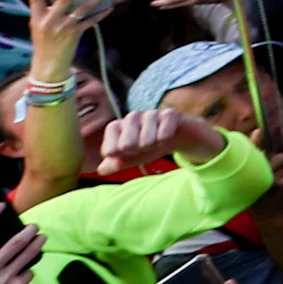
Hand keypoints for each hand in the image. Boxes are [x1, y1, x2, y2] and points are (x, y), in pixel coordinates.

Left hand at [96, 107, 222, 171]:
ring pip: (146, 137)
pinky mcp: (171, 114)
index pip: (111, 129)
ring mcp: (153, 113)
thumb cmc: (152, 146)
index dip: (114, 146)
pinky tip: (167, 138)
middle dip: (134, 148)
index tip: (120, 155)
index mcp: (122, 125)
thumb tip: (100, 170)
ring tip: (154, 144)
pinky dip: (164, 139)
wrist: (181, 136)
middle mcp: (135, 116)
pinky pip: (164, 131)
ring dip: (151, 145)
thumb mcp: (133, 158)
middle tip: (142, 148)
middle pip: (127, 137)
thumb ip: (117, 163)